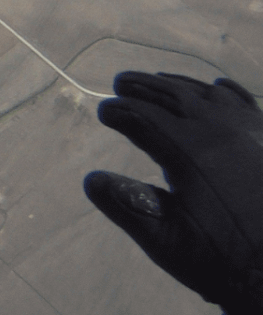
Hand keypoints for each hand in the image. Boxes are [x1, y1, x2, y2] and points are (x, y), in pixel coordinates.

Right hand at [85, 70, 262, 314]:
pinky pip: (248, 105)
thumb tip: (93, 179)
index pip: (144, 118)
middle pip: (175, 97)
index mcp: (189, 152)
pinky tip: (218, 87)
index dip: (120, 112)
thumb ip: (128, 206)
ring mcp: (252, 133)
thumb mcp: (166, 241)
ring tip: (159, 80)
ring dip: (180, 86)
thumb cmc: (222, 260)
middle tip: (121, 82)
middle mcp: (221, 132)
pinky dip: (228, 92)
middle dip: (145, 88)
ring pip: (210, 96)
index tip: (104, 111)